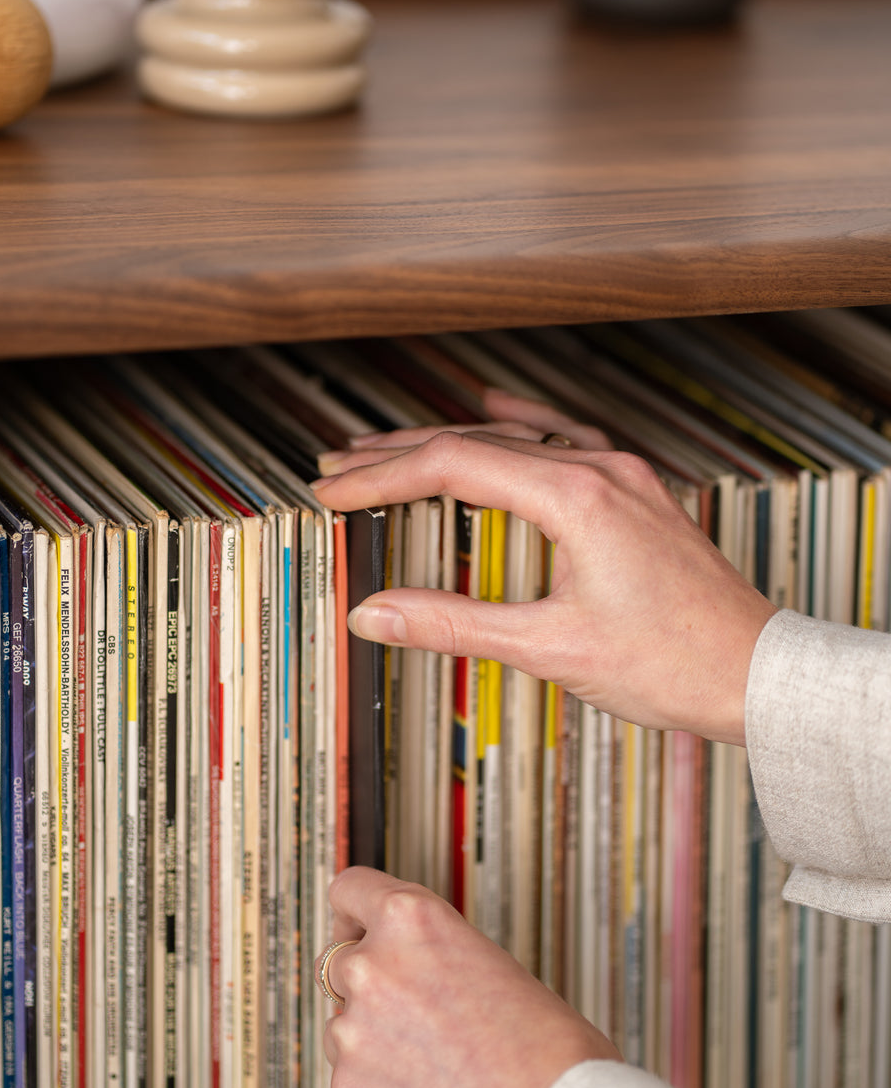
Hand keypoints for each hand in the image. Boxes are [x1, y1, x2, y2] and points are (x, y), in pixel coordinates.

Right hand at [312, 393, 774, 743]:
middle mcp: (600, 471)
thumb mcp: (549, 648)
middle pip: (478, 443)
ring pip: (518, 441)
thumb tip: (373, 613)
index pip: (453, 466)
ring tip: (389, 450)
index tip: (332, 491)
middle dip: (400, 455)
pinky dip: (521, 428)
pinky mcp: (635, 495)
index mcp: (576, 497)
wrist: (755, 675)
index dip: (382, 477)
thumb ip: (452, 623)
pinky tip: (497, 412)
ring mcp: (623, 477)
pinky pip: (566, 441)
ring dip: (450, 444)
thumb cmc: (671, 664)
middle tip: (337, 465)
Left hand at [322, 867, 618, 1087]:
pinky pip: (352, 1084)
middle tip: (408, 1015)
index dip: (353, 915)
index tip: (356, 932)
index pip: (350, 890)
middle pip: (339, 964)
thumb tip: (410, 977)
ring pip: (345, 1030)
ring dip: (374, 1045)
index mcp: (411, 920)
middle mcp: (372, 965)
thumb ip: (433, 959)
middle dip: (367, 987)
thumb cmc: (546, 1050)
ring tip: (437, 1073)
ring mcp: (353, 1030)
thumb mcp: (489, 964)